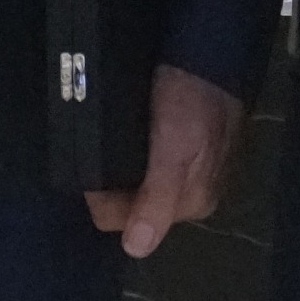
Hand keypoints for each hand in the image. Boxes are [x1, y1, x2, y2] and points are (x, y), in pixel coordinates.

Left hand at [86, 63, 243, 256]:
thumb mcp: (173, 150)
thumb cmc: (191, 100)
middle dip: (110, 182)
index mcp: (192, 202)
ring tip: (105, 136)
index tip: (88, 163)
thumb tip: (136, 250)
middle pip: (130, 204)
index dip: (100, 197)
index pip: (124, 222)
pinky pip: (145, 161)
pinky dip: (130, 150)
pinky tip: (124, 130)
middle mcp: (190, 194)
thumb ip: (156, 199)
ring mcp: (188, 170)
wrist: (210, 51)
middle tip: (96, 144)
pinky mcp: (182, 146)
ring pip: (135, 183)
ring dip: (117, 166)